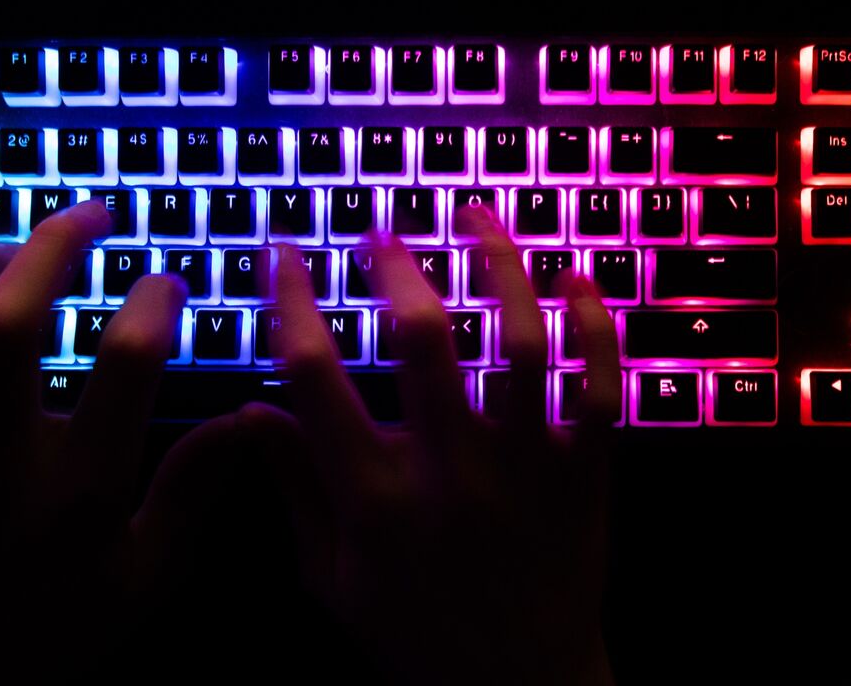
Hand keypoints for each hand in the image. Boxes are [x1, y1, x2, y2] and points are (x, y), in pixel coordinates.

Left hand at [0, 202, 260, 682]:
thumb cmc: (48, 635)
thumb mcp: (144, 579)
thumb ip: (192, 494)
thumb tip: (245, 422)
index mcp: (75, 488)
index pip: (124, 364)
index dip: (153, 303)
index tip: (166, 284)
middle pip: (12, 323)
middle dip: (56, 249)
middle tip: (90, 214)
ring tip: (4, 245)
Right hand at [267, 208, 618, 685]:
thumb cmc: (417, 635)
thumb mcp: (331, 578)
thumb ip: (292, 490)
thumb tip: (250, 411)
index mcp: (376, 498)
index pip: (318, 378)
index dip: (294, 305)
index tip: (286, 260)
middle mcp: (451, 470)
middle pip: (421, 340)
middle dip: (395, 269)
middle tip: (380, 233)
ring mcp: (526, 467)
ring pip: (518, 342)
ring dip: (498, 267)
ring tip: (476, 215)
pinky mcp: (585, 472)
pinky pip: (599, 384)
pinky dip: (595, 325)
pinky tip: (576, 276)